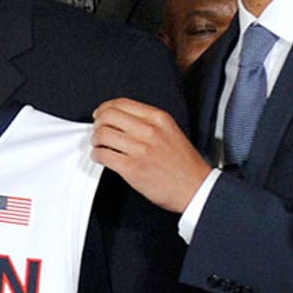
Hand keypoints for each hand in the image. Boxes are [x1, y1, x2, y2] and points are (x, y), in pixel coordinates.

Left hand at [91, 98, 211, 213]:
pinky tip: (101, 158)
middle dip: (97, 123)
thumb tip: (119, 119)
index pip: (121, 103)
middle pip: (108, 116)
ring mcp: (140, 150)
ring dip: (95, 140)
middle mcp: (149, 131)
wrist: (197, 189)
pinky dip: (96, 155)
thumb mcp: (171, 132)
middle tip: (97, 131)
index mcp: (159, 119)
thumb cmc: (185, 165)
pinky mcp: (132, 168)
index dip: (105, 108)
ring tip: (99, 145)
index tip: (100, 114)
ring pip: (102, 134)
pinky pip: (103, 155)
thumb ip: (148, 122)